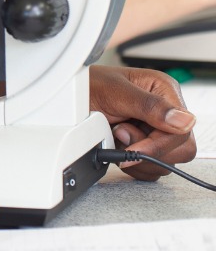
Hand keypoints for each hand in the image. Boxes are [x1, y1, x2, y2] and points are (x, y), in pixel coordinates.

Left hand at [89, 64, 196, 180]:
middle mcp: (165, 112)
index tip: (133, 148)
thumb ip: (150, 106)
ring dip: (137, 157)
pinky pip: (150, 169)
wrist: (68, 95)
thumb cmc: (88, 84)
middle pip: (180, 150)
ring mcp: (156, 130)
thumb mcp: (115, 91)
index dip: (158, 145)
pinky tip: (117, 147)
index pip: (181, 131)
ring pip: (166, 163)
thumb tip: (184, 121)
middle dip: (148, 150)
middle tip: (120, 135)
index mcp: (164, 91)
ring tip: (116, 135)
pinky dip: (132, 164)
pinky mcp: (144, 145)